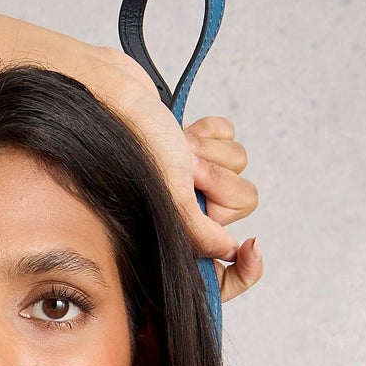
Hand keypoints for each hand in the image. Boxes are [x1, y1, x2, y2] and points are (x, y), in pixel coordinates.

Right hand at [97, 56, 261, 300]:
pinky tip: (186, 133)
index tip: (252, 252)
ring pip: (238, 167)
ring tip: (182, 149)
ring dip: (214, 153)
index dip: (244, 268)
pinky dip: (212, 131)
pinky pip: (229, 137)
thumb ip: (203, 236)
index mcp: (177, 235)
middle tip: (189, 172)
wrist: (113, 97)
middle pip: (241, 205)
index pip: (224, 265)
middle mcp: (187, 211)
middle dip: (219, 182)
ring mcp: (193, 177)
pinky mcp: (198, 145)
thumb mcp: (173, 202)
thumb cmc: (133, 145)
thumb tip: (230, 250)